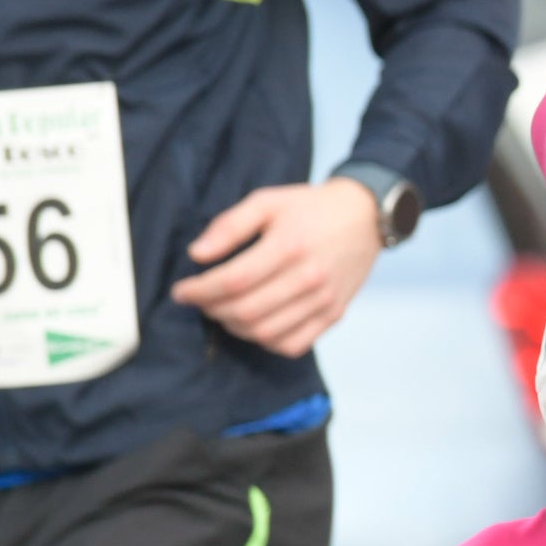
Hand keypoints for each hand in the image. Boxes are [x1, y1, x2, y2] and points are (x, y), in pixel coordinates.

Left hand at [170, 179, 383, 355]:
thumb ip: (229, 225)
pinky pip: (293, 344)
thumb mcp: (267, 201)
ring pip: (265, 332)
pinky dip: (265, 341)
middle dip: (211, 310)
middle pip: (246, 311)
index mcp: (289, 245)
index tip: (181, 291)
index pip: (233, 281)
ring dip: (234, 327)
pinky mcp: (335, 314)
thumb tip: (196, 254)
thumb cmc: (309, 207)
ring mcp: (325, 299)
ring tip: (223, 311)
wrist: (365, 216)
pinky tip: (254, 324)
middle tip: (200, 300)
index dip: (199, 291)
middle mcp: (309, 277)